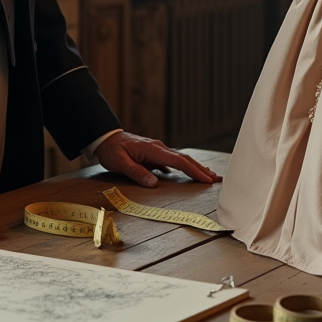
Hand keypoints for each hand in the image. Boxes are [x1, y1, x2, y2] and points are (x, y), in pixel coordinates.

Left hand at [94, 132, 222, 187]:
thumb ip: (137, 172)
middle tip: (216, 179)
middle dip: (201, 169)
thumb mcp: (120, 163)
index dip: (194, 170)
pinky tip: (189, 172)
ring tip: (209, 176)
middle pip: (184, 159)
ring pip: (180, 159)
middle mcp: (158, 148)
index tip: (206, 179)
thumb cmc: (112, 150)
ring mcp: (157, 150)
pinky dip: (184, 166)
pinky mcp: (154, 153)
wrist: (105, 138)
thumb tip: (154, 183)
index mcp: (153, 150)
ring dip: (195, 167)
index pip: (178, 161)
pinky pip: (173, 160)